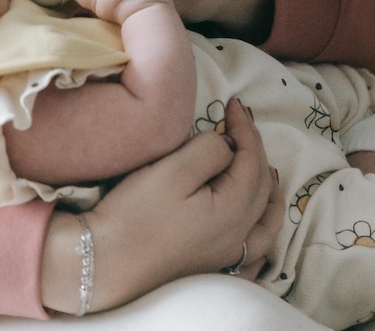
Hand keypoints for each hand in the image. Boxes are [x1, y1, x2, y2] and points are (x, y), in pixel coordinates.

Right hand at [39, 98, 282, 313]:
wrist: (105, 265)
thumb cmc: (135, 215)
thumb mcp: (171, 171)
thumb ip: (208, 151)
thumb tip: (228, 145)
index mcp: (233, 209)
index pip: (251, 159)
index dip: (245, 128)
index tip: (232, 103)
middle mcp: (239, 236)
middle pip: (262, 187)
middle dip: (256, 150)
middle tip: (241, 123)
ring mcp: (228, 258)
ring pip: (266, 222)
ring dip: (270, 193)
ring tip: (269, 173)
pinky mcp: (213, 270)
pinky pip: (254, 253)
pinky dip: (262, 232)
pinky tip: (257, 228)